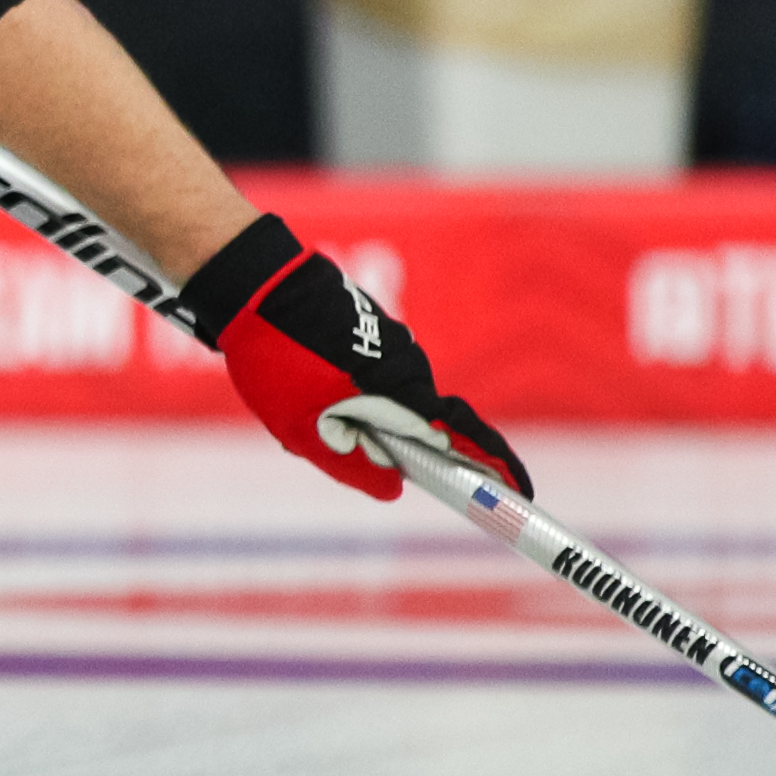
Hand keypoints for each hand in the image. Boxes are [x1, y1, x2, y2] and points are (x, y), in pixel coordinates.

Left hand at [175, 215, 527, 503]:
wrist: (254, 283)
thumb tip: (392, 487)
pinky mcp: (367, 328)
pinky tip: (291, 386)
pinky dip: (337, 390)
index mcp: (402, 393)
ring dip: (349, 417)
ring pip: (382, 402)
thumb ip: (351, 464)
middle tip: (318, 443)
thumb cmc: (279, 358)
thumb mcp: (303, 429)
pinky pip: (365, 376)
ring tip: (293, 410)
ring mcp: (389, 344)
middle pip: (416, 425)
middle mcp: (408, 367)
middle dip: (378, 445)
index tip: (521, 493)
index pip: (465, 437)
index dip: (495, 466)